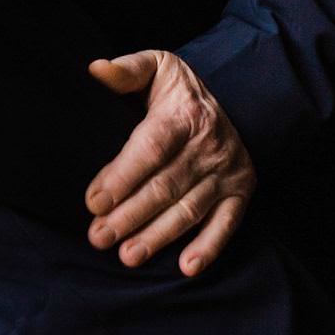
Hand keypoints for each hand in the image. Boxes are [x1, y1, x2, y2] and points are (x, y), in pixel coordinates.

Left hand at [84, 49, 256, 276]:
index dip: (122, 177)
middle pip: (165, 186)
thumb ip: (126, 70)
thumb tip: (95, 69)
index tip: (93, 201)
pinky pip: (226, 224)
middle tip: (98, 237)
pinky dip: (208, 247)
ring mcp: (227, 171)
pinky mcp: (240, 191)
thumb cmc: (177, 89)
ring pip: (189, 210)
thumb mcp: (155, 66)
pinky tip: (186, 268)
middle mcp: (209, 144)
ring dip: (158, 236)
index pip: (150, 149)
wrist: (236, 97)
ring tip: (128, 255)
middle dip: (130, 215)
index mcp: (183, 114)